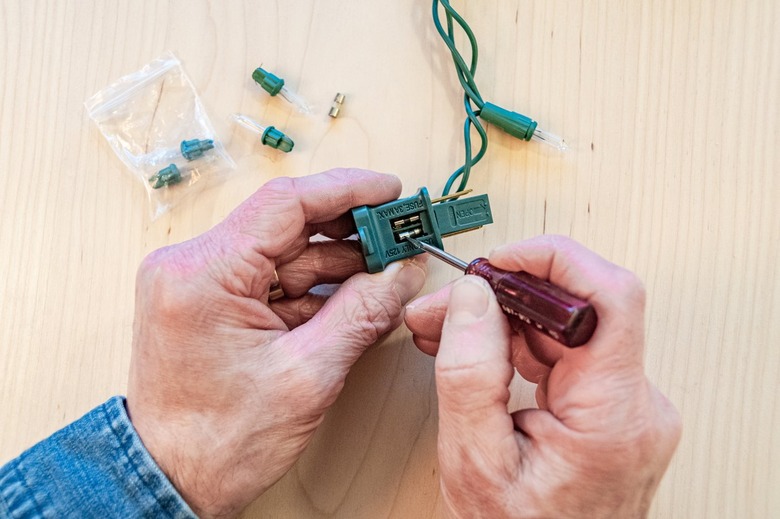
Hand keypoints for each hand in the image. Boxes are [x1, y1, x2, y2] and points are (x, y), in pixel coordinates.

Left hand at [126, 169, 426, 517]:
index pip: (286, 203)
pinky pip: (272, 278)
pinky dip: (313, 288)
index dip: (347, 190)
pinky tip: (352, 298)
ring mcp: (199, 282)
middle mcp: (192, 266)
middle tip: (398, 238)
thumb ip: (363, 313)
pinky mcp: (210, 299)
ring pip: (284, 253)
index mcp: (204, 273)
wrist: (172, 479)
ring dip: (336, 265)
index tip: (389, 191)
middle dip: (349, 233)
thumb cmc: (218, 442)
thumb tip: (402, 272)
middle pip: (287, 225)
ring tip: (385, 276)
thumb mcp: (308, 374)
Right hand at [404, 235, 680, 517]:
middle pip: (576, 307)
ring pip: (564, 325)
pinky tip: (477, 349)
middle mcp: (634, 404)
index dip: (553, 261)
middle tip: (444, 307)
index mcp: (613, 417)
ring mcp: (625, 405)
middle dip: (502, 294)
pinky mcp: (608, 406)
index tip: (498, 261)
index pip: (610, 297)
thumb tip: (470, 298)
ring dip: (503, 317)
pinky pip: (563, 351)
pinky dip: (516, 342)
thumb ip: (469, 374)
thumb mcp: (475, 461)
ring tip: (445, 329)